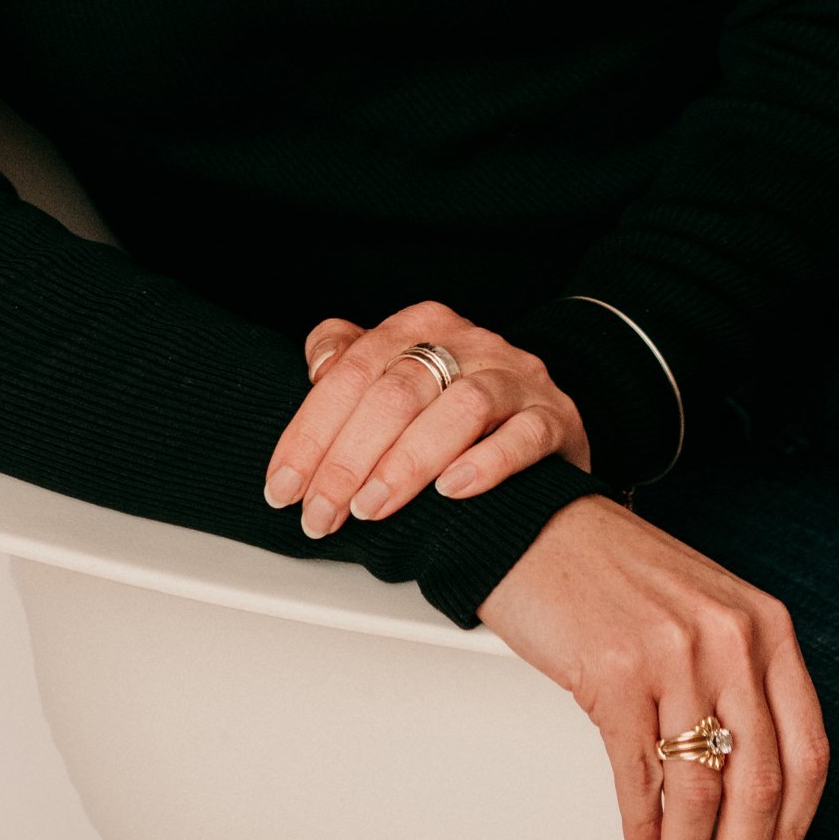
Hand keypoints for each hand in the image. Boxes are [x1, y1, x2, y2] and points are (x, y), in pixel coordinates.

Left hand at [261, 301, 592, 537]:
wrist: (546, 418)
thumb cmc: (457, 402)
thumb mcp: (403, 371)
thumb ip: (353, 362)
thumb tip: (317, 364)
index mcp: (421, 325)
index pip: (353, 370)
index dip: (310, 432)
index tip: (283, 487)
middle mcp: (469, 343)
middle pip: (398, 391)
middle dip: (348, 459)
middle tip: (320, 514)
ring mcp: (516, 378)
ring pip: (461, 407)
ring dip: (406, 463)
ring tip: (371, 508)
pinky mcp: (555, 418)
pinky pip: (524, 434)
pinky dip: (485, 462)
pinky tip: (452, 490)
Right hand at [477, 494, 827, 839]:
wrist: (536, 525)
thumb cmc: (616, 572)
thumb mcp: (705, 613)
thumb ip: (737, 687)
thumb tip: (746, 797)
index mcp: (765, 626)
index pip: (807, 752)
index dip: (792, 829)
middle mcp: (728, 637)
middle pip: (759, 786)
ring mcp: (672, 654)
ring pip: (698, 793)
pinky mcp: (614, 673)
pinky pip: (640, 778)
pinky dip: (642, 829)